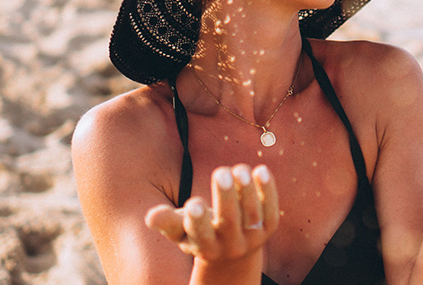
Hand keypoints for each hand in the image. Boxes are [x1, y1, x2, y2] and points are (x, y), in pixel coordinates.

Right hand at [145, 164, 278, 263]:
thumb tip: (151, 216)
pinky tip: (261, 169)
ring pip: (252, 214)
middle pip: (230, 222)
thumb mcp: (180, 231)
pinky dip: (268, 190)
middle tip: (221, 171)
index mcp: (205, 248)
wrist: (232, 254)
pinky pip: (271, 209)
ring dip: (247, 190)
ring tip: (240, 168)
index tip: (194, 202)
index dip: (198, 220)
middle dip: (225, 197)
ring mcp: (252, 238)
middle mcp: (231, 246)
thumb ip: (167, 222)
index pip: (201, 235)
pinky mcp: (269, 227)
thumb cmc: (198, 233)